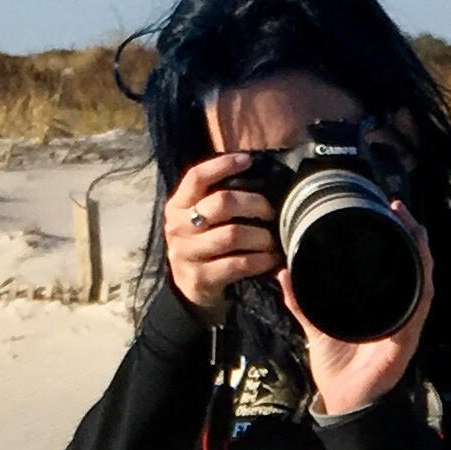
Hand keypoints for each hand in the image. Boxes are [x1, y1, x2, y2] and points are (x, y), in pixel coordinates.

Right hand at [164, 152, 280, 319]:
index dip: (223, 165)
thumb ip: (216, 200)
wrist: (190, 289)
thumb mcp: (201, 220)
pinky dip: (261, 261)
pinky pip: (239, 264)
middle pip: (222, 203)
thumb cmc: (204, 246)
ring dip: (261, 236)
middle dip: (254, 204)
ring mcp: (187, 253)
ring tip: (273, 240)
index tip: (248, 160)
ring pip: (233, 235)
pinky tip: (270, 260)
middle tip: (271, 212)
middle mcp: (178, 226)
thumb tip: (255, 175)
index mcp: (177, 205)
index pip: (197, 177)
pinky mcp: (201, 278)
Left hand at [285, 202, 434, 416]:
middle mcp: (398, 312)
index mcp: (380, 306)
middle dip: (412, 235)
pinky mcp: (406, 338)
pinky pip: (418, 306)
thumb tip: (282, 272)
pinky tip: (419, 262)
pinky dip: (421, 283)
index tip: (387, 210)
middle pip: (414, 266)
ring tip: (413, 227)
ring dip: (421, 253)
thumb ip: (300, 299)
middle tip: (400, 208)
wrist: (343, 401)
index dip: (396, 237)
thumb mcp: (314, 325)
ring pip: (422, 280)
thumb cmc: (336, 368)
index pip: (395, 266)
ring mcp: (406, 324)